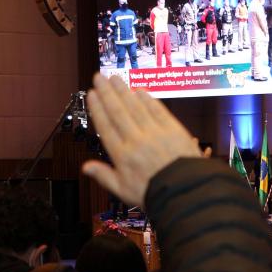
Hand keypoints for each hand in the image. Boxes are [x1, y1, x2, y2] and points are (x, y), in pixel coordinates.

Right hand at [82, 74, 200, 207]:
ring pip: (136, 107)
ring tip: (114, 78)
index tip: (91, 94)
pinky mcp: (173, 130)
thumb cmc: (155, 194)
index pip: (106, 126)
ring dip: (124, 90)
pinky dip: (147, 99)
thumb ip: (104, 176)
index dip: (97, 108)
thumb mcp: (124, 190)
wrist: (186, 192)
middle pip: (118, 111)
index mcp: (122, 155)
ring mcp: (155, 133)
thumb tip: (85, 167)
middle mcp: (137, 140)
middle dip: (107, 92)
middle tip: (99, 77)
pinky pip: (158, 110)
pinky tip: (139, 91)